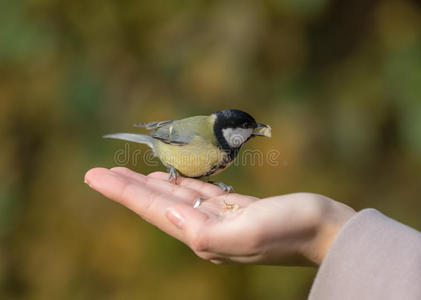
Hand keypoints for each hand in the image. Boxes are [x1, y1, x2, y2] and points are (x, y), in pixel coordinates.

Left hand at [84, 167, 355, 265]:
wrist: (325, 229)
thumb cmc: (290, 230)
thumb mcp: (246, 234)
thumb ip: (204, 233)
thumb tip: (171, 216)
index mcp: (203, 236)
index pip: (153, 209)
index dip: (122, 192)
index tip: (94, 176)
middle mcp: (206, 230)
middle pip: (157, 203)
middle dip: (127, 187)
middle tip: (98, 172)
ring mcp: (221, 219)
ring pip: (175, 197)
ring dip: (150, 185)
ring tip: (128, 175)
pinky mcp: (236, 209)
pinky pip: (199, 194)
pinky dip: (181, 185)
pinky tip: (171, 179)